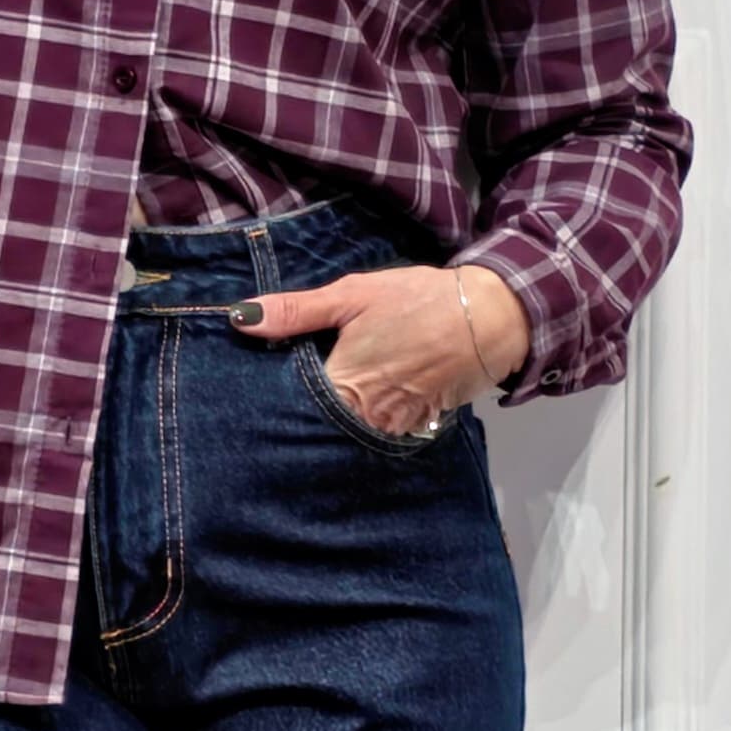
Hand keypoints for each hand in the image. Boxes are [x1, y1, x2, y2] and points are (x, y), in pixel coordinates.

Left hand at [229, 262, 530, 435]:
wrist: (489, 317)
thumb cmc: (417, 301)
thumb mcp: (353, 294)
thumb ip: (296, 311)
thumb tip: (241, 318)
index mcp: (342, 385)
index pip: (291, 408)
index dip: (272, 401)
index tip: (254, 394)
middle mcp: (365, 417)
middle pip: (317, 428)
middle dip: (298, 417)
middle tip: (274, 405)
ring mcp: (392, 428)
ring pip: (347, 435)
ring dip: (331, 423)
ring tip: (311, 406)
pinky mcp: (414, 428)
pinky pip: (377, 435)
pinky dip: (363, 424)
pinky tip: (355, 407)